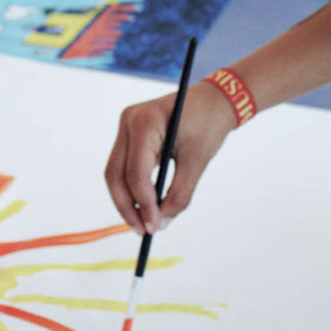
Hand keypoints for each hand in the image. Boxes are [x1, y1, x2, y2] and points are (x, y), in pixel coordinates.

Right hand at [103, 84, 236, 232]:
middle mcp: (128, 121)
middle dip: (128, 207)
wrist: (214, 99)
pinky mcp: (130, 134)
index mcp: (145, 122)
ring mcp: (126, 126)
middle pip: (116, 174)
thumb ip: (180, 193)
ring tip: (143, 223)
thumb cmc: (209, 124)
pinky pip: (123, 166)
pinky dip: (132, 187)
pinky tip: (144, 206)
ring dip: (127, 200)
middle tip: (143, 230)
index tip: (155, 227)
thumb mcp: (198, 161)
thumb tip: (162, 222)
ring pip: (116, 172)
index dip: (144, 204)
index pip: (136, 172)